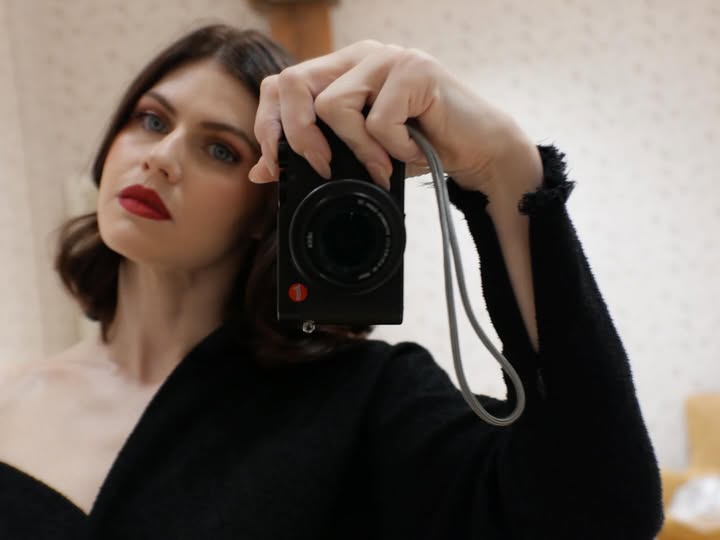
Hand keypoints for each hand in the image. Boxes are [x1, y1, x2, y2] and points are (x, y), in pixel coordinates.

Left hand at [248, 40, 541, 196]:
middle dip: (300, 137)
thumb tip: (261, 169)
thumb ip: (315, 152)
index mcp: (342, 70)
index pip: (282, 83)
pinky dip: (393, 149)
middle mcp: (360, 56)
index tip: (276, 164)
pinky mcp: (415, 69)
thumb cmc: (419, 148)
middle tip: (326, 168)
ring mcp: (387, 57)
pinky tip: (413, 150)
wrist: (478, 150)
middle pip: (293, 83)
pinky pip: (379, 119)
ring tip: (385, 164)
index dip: (270, 124)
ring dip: (358, 150)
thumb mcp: (358, 155)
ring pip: (334, 105)